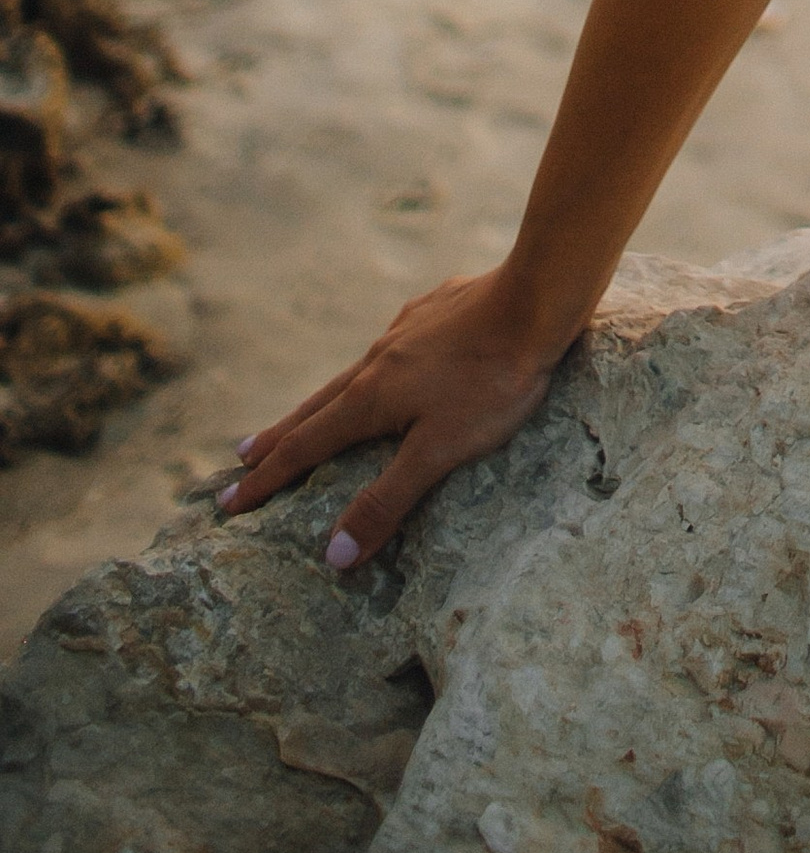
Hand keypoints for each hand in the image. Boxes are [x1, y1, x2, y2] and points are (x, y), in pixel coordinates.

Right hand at [219, 268, 571, 570]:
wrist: (538, 297)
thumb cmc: (492, 381)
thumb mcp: (440, 452)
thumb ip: (387, 501)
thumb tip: (330, 556)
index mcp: (370, 397)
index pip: (304, 448)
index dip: (266, 480)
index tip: (227, 503)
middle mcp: (378, 359)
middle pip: (317, 407)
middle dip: (279, 438)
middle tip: (242, 460)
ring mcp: (408, 330)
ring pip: (354, 373)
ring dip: (324, 401)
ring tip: (311, 414)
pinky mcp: (438, 308)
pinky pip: (396, 343)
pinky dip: (376, 366)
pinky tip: (391, 361)